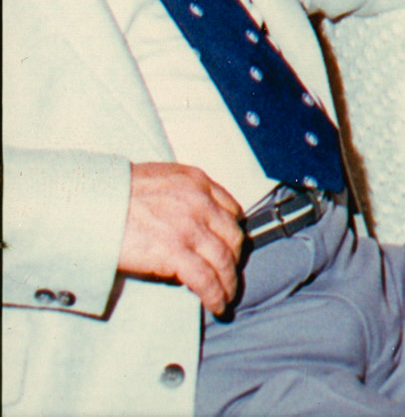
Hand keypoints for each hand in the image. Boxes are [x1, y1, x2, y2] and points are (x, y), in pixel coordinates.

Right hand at [118, 163, 244, 314]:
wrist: (87, 205)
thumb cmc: (111, 195)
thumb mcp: (157, 182)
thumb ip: (180, 197)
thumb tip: (188, 223)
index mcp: (196, 182)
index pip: (230, 210)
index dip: (232, 232)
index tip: (230, 247)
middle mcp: (200, 202)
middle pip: (232, 237)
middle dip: (234, 260)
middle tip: (229, 276)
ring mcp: (189, 227)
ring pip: (224, 260)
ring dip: (229, 283)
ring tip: (227, 298)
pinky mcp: (174, 252)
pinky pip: (205, 279)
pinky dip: (216, 295)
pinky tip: (217, 305)